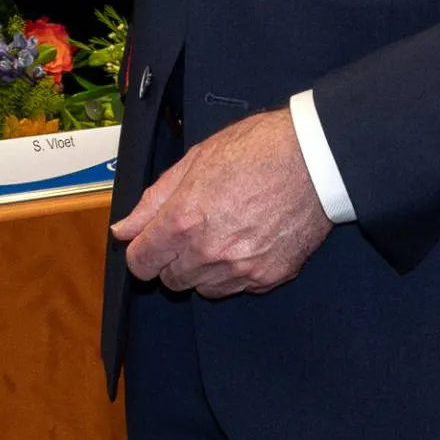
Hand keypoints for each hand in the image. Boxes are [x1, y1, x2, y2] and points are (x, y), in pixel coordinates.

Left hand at [111, 109, 333, 296]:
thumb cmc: (256, 150)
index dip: (141, 253)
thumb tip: (125, 230)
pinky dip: (235, 273)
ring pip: (203, 289)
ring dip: (202, 270)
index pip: (141, 263)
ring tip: (221, 236)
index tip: (148, 245)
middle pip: (171, 280)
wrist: (314, 159)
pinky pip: (238, 288)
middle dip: (172, 260)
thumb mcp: (193, 162)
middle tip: (190, 232)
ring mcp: (241, 269)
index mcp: (183, 221)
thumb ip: (153, 202)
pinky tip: (245, 243)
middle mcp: (209, 252)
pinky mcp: (269, 277)